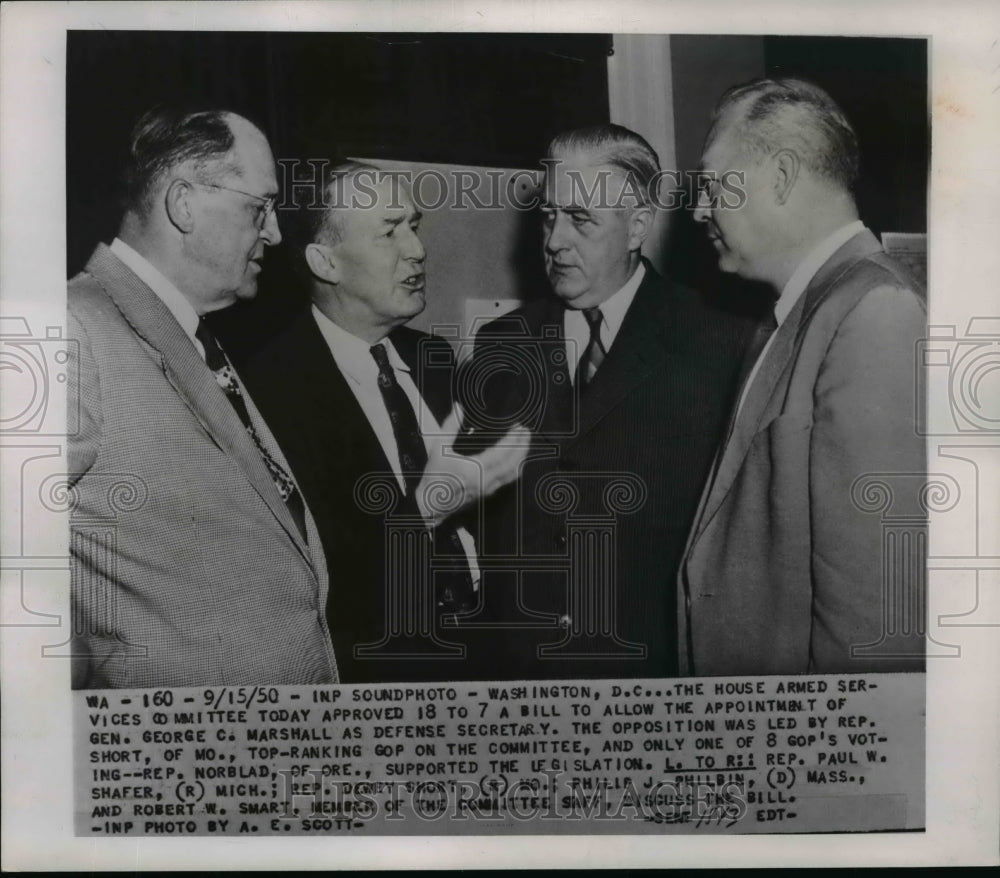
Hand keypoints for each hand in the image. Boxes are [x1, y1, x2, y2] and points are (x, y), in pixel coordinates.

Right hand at [415, 403, 530, 526]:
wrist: (431, 504)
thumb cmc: (434, 476)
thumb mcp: (438, 448)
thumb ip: (450, 426)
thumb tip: (458, 407)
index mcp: (474, 469)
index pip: (501, 453)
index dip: (513, 439)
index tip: (518, 427)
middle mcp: (485, 481)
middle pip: (512, 463)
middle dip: (522, 446)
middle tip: (526, 432)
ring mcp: (488, 489)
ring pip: (513, 474)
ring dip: (521, 457)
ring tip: (525, 443)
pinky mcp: (487, 493)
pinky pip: (507, 480)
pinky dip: (515, 468)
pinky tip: (516, 459)